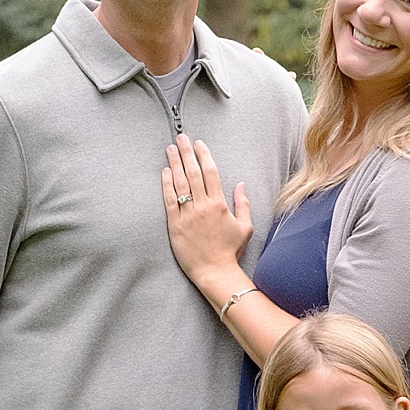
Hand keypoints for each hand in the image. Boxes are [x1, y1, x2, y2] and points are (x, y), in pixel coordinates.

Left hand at [162, 135, 253, 288]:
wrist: (215, 272)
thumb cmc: (230, 251)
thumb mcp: (245, 227)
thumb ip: (243, 204)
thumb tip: (241, 185)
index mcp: (220, 204)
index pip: (211, 173)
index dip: (204, 155)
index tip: (199, 144)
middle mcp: (203, 206)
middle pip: (193, 172)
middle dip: (186, 153)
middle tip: (181, 137)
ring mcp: (188, 215)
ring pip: (180, 183)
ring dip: (174, 163)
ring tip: (170, 149)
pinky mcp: (175, 225)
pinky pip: (169, 200)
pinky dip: (167, 184)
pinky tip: (165, 172)